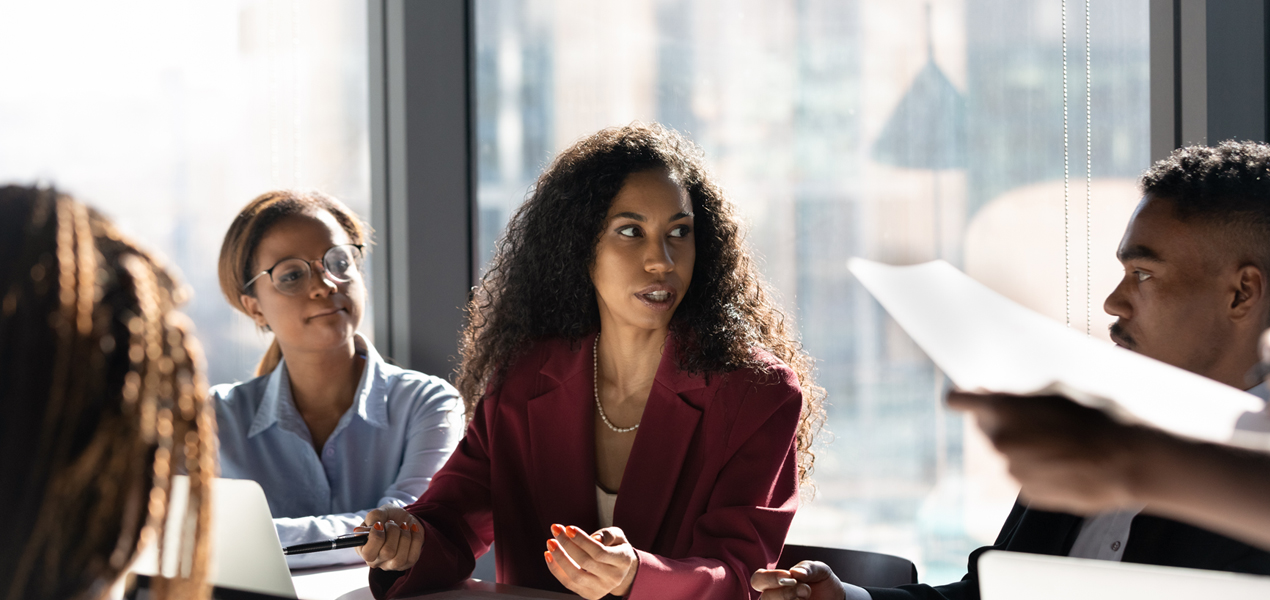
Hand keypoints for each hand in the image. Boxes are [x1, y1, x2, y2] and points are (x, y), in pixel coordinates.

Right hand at [353, 504, 423, 570]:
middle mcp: (376, 561)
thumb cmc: (387, 517)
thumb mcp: (378, 512)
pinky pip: (413, 556)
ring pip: (400, 558)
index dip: (376, 537)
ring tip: (403, 526)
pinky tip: (412, 530)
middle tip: (392, 523)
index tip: (380, 524)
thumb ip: (373, 516)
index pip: (368, 553)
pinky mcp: (407, 563)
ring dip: (404, 536)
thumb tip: (374, 525)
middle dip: (393, 531)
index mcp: (364, 550)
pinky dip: (415, 538)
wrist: (403, 518)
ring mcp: (392, 564)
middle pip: (387, 552)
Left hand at [543, 524, 637, 598]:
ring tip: (551, 542)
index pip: (599, 552)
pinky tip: (549, 555)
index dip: (582, 540)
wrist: (620, 570)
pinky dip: (556, 569)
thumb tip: (594, 538)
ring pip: (575, 576)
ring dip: (559, 558)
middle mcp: (614, 578)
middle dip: (567, 544)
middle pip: (585, 562)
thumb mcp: (618, 536)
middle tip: (556, 529)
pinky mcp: (589, 594)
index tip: (568, 528)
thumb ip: (608, 534)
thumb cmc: (616, 548)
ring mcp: (601, 589)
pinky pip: (569, 583)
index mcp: (623, 561)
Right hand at [751, 561, 845, 599]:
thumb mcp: (820, 570)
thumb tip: (795, 572)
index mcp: (775, 581)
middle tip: (804, 589)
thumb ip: (808, 567)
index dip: (770, 578)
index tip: (789, 576)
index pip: (758, 579)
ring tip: (806, 596)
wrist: (836, 599)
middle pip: (765, 597)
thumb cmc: (822, 583)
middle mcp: (774, 597)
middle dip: (784, 592)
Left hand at [948, 391, 1145, 513]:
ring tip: (1060, 442)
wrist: (1129, 461)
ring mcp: (1011, 470)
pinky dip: (1036, 468)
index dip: (963, 399)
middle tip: (1034, 419)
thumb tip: (994, 397)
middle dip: (1002, 422)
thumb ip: (1019, 397)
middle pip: (985, 427)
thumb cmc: (1099, 418)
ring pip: (1006, 453)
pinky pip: (1023, 474)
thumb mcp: (1057, 392)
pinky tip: (1064, 462)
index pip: (958, 401)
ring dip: (1022, 446)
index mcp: (1001, 410)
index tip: (962, 400)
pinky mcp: (1027, 493)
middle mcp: (999, 442)